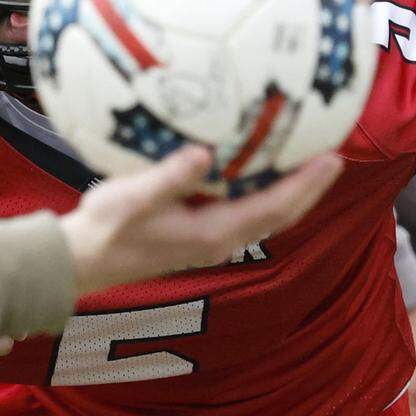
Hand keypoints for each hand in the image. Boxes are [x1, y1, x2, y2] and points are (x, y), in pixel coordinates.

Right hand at [61, 146, 342, 294]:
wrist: (81, 260)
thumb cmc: (103, 229)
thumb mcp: (132, 197)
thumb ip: (170, 178)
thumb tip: (205, 154)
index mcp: (212, 233)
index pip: (273, 207)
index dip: (305, 184)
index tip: (331, 159)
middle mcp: (219, 240)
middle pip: (279, 214)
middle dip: (309, 188)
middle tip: (334, 157)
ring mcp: (209, 241)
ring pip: (265, 216)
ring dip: (291, 192)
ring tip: (308, 163)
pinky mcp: (198, 236)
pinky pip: (246, 213)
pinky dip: (265, 193)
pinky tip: (259, 171)